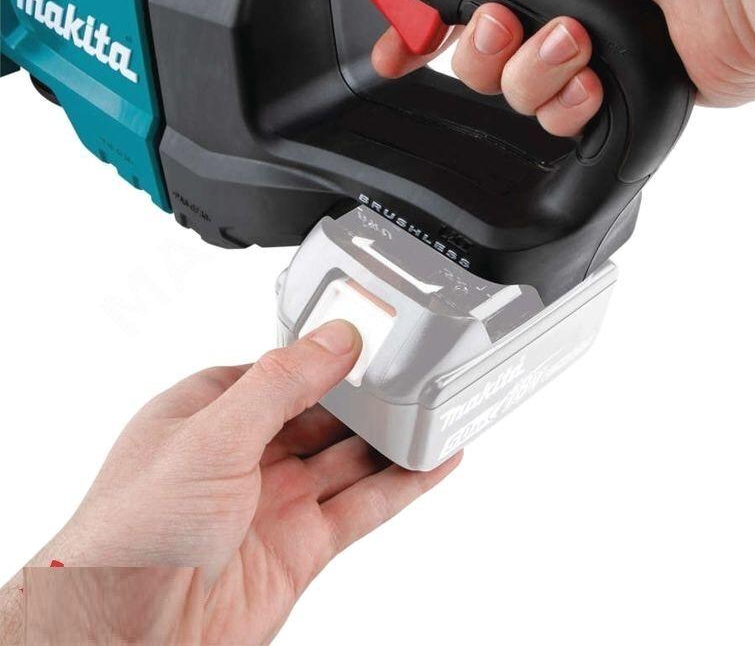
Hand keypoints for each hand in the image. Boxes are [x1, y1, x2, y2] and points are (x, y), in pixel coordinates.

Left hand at [0, 321, 459, 643]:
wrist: (122, 640)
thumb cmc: (131, 537)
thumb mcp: (211, 435)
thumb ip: (280, 383)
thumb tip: (335, 338)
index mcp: (211, 412)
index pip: (283, 369)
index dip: (329, 353)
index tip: (374, 335)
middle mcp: (245, 454)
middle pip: (323, 412)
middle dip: (367, 394)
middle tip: (417, 369)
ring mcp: (275, 501)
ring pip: (349, 459)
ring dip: (392, 438)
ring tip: (436, 409)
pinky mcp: (300, 547)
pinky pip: (363, 506)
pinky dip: (403, 486)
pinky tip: (431, 465)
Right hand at [375, 0, 754, 132]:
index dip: (416, 21)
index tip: (398, 46)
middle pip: (472, 50)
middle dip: (479, 44)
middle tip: (504, 18)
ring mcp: (581, 42)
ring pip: (510, 91)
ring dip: (532, 67)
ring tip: (573, 36)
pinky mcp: (612, 87)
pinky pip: (557, 118)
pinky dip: (570, 99)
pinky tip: (596, 72)